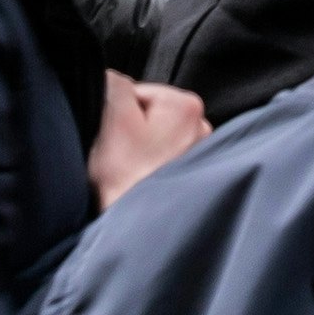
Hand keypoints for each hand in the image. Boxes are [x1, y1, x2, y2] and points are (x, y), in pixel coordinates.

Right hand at [87, 72, 208, 207]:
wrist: (135, 235)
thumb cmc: (124, 183)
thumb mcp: (110, 120)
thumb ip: (113, 84)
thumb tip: (112, 79)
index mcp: (188, 106)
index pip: (137, 93)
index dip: (114, 114)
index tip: (110, 138)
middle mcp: (203, 128)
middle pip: (147, 118)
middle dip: (129, 134)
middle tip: (117, 160)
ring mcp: (200, 156)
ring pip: (153, 142)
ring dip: (138, 154)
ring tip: (128, 176)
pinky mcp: (192, 180)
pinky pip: (161, 163)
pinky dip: (148, 171)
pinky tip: (139, 186)